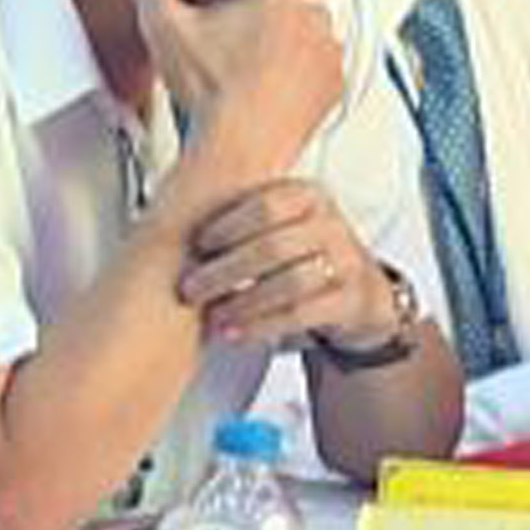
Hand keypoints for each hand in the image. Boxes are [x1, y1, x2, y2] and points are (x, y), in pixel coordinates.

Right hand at [111, 0, 343, 170]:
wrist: (242, 150)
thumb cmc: (210, 93)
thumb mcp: (164, 26)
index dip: (216, 19)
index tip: (205, 44)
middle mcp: (312, 16)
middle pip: (271, 16)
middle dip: (249, 35)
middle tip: (221, 68)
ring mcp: (327, 53)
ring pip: (295, 43)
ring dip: (275, 56)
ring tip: (242, 84)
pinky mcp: (335, 85)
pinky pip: (315, 74)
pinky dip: (296, 83)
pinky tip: (266, 96)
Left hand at [176, 177, 395, 349]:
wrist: (360, 296)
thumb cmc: (304, 258)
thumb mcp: (283, 227)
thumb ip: (243, 220)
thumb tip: (169, 222)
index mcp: (309, 196)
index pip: (265, 204)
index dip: (227, 225)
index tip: (197, 245)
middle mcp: (331, 224)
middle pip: (272, 246)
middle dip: (224, 271)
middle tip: (191, 289)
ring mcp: (346, 262)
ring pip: (289, 283)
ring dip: (243, 303)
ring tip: (213, 317)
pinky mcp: (352, 300)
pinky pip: (302, 314)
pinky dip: (263, 326)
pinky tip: (237, 333)